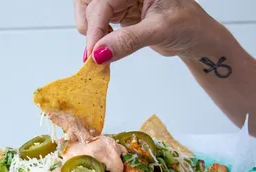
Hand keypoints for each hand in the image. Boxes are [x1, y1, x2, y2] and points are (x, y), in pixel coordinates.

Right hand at [74, 0, 226, 62]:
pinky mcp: (121, 15)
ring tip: (104, 51)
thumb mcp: (160, 30)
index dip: (95, 27)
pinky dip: (99, 39)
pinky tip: (107, 49)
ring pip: (92, 14)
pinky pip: (100, 25)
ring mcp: (121, 2)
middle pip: (90, 4)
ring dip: (92, 34)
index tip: (93, 53)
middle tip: (95, 54)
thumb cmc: (187, 25)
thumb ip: (128, 41)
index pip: (103, 2)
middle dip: (90, 29)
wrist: (194, 36)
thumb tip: (100, 54)